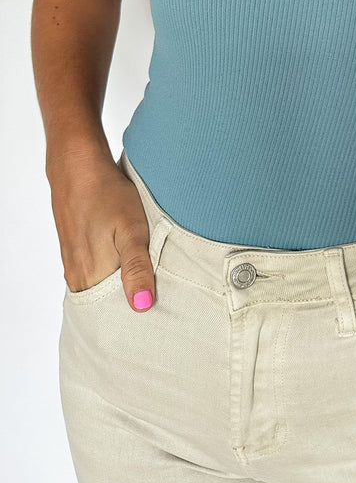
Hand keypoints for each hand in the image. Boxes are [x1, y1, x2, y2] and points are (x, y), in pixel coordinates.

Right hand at [53, 159, 156, 311]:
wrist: (78, 167)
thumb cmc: (108, 195)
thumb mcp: (132, 230)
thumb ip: (136, 268)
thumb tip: (141, 306)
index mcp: (91, 276)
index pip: (112, 314)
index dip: (134, 316)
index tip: (155, 316)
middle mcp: (77, 276)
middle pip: (105, 305)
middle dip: (128, 306)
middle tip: (154, 301)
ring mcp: (73, 264)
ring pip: (99, 289)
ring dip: (119, 290)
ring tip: (142, 286)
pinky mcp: (73, 252)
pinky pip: (92, 276)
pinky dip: (108, 277)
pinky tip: (123, 267)